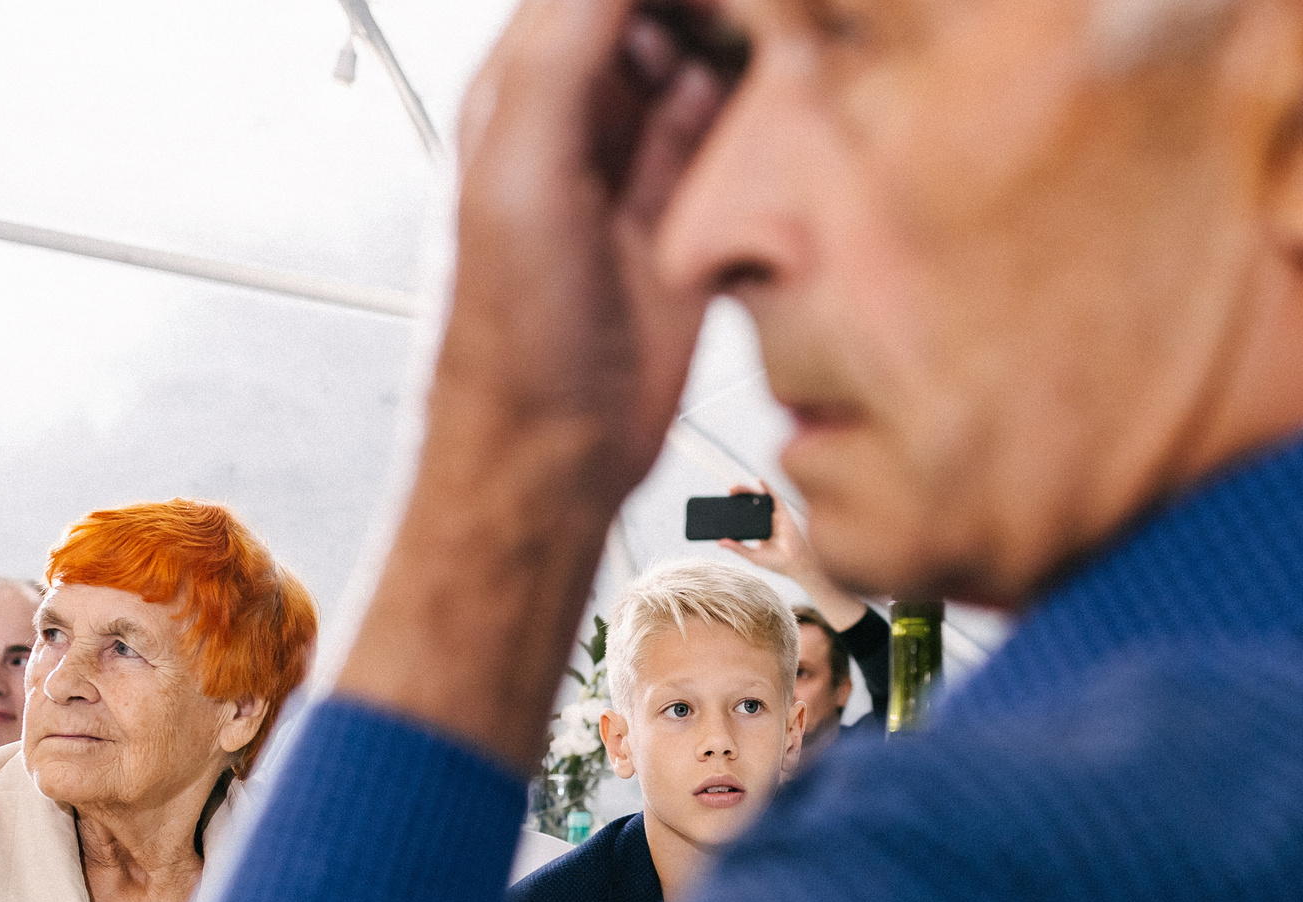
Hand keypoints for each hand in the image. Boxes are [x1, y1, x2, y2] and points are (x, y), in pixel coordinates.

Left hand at [337, 0, 737, 769]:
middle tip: (771, 19)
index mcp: (525, 82)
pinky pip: (742, 137)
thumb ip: (569, 47)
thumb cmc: (509, 331)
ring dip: (750, 46)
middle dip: (714, 7)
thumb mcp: (523, 162)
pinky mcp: (697, 217)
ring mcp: (643, 163)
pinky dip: (770, 116)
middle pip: (662, 7)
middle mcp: (586, 111)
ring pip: (712, 58)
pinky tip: (793, 109)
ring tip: (791, 45)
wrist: (552, 456)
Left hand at [720, 484, 868, 629]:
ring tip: (734, 488)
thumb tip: (720, 542)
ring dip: (747, 491)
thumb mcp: (752, 555)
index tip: (721, 505)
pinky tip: (758, 480)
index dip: (734, 509)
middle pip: (750, 505)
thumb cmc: (777, 562)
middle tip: (727, 493)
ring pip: (760, 499)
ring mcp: (775, 516)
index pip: (745, 517)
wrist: (795, 564)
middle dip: (738, 497)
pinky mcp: (783, 513)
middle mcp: (767, 521)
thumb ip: (737, 548)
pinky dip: (767, 488)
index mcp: (760, 530)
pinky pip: (774, 497)